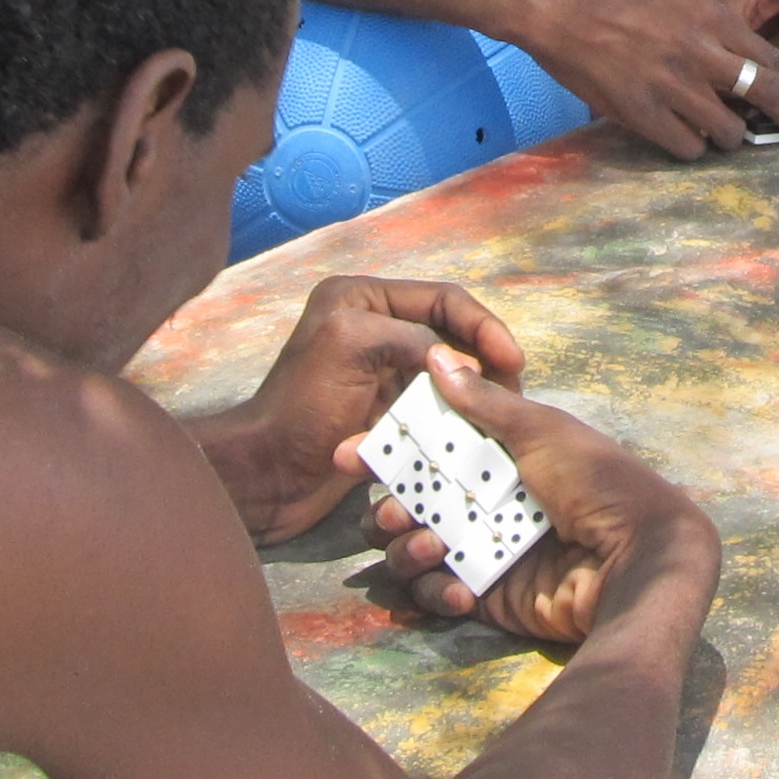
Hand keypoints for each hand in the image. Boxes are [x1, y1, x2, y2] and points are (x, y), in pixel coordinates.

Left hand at [193, 276, 527, 544]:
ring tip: (501, 416)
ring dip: (473, 395)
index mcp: (363, 299)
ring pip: (447, 377)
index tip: (513, 360)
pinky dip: (453, 421)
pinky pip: (433, 410)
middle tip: (513, 394)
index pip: (443, 300)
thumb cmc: (300, 407)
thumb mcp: (353, 347)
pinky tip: (474, 435)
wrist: (264, 478)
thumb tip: (469, 367)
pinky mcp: (384, 415)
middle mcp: (374, 329)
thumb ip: (414, 341)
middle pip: (451, 336)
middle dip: (485, 362)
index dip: (483, 326)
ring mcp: (380, 375)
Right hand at [342, 354, 718, 638]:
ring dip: (408, 550)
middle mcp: (486, 499)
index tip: (351, 452)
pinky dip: (438, 591)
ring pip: (415, 550)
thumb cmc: (594, 481)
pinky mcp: (485, 594)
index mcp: (500, 455)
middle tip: (387, 512)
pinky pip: (439, 593)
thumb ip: (483, 402)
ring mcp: (484, 548)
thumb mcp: (540, 430)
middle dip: (389, 508)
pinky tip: (460, 591)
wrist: (633, 559)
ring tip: (429, 548)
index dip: (391, 450)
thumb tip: (437, 355)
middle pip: (412, 503)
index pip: (432, 449)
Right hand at [521, 0, 778, 156]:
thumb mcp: (680, 1)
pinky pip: (689, 148)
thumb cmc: (619, 0)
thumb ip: (716, 33)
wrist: (560, 6)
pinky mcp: (642, 113)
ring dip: (731, 137)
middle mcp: (699, 51)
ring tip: (722, 132)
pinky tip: (683, 135)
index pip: (774, 60)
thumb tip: (755, 69)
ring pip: (729, 132)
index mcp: (712, 18)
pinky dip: (692, 146)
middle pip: (767, 95)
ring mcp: (671, 85)